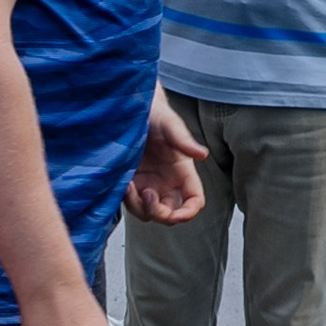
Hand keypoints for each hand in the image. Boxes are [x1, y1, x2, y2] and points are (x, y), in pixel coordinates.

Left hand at [124, 89, 207, 223]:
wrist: (130, 109)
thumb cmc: (155, 115)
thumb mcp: (170, 125)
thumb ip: (184, 141)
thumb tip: (202, 154)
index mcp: (183, 173)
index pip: (194, 202)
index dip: (188, 213)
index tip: (176, 215)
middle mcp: (167, 183)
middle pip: (170, 214)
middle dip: (159, 212)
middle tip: (146, 193)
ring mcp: (148, 184)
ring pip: (148, 213)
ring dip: (140, 207)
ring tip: (130, 186)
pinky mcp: (130, 183)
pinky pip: (131, 203)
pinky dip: (127, 200)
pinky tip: (123, 183)